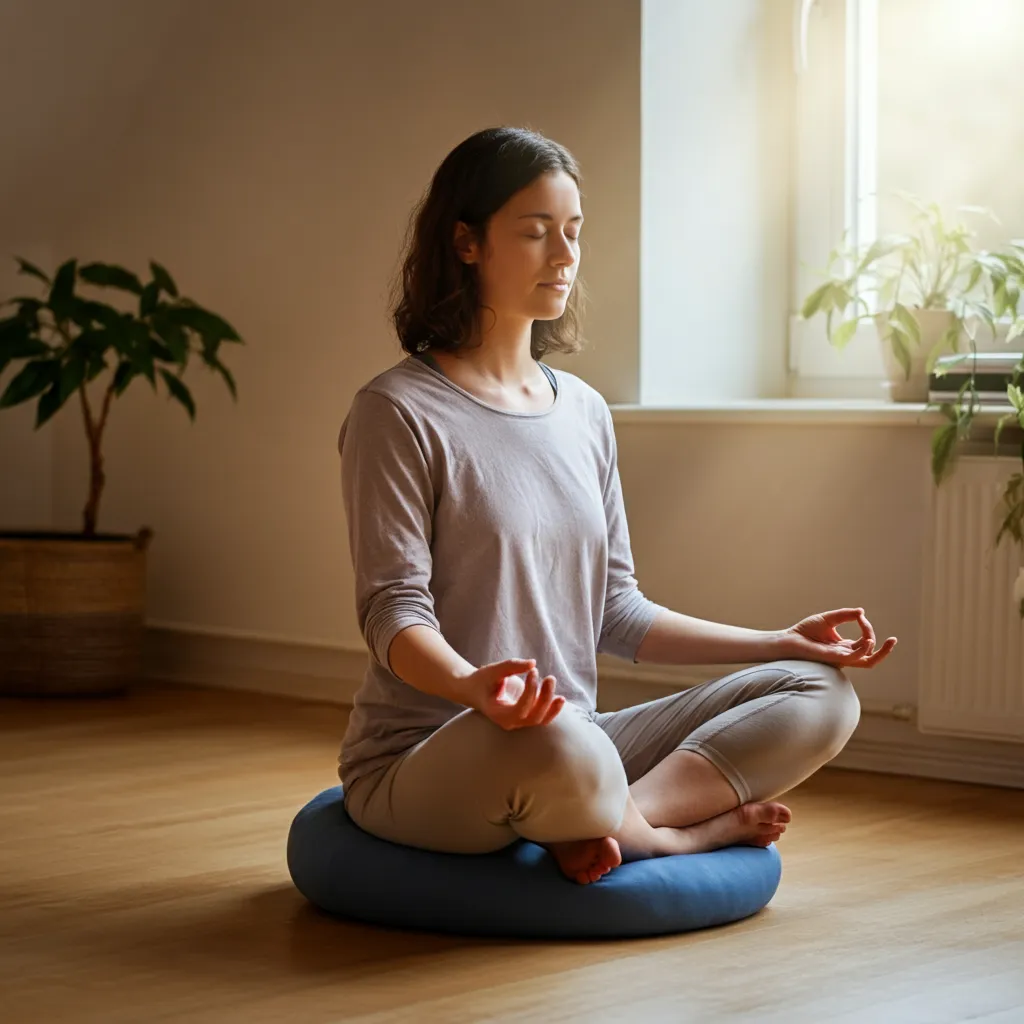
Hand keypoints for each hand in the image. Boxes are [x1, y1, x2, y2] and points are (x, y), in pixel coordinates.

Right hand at [467, 658, 564, 729]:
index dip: (530, 692)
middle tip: (549, 677)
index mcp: (498, 714)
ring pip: (540, 719)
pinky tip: (560, 699)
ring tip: (553, 683)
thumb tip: (533, 663)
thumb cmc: (482, 680)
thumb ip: (511, 666)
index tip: (533, 671)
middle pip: (533, 717)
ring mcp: (518, 722)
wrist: (475, 690)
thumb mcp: (493, 671)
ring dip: (551, 704)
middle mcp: (509, 722)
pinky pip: (542, 718)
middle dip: (545, 698)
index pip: (520, 709)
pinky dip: (552, 710)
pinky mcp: (526, 716)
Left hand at [779, 607, 896, 668]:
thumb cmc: (805, 631)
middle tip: (893, 639)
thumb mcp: (829, 619)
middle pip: (871, 655)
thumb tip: (862, 612)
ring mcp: (841, 658)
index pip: (865, 641)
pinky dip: (863, 650)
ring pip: (868, 662)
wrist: (789, 639)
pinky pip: (854, 658)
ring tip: (890, 641)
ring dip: (880, 652)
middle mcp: (845, 654)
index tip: (860, 616)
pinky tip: (868, 641)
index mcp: (844, 647)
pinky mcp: (834, 658)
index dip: (867, 628)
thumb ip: (845, 615)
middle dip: (883, 647)